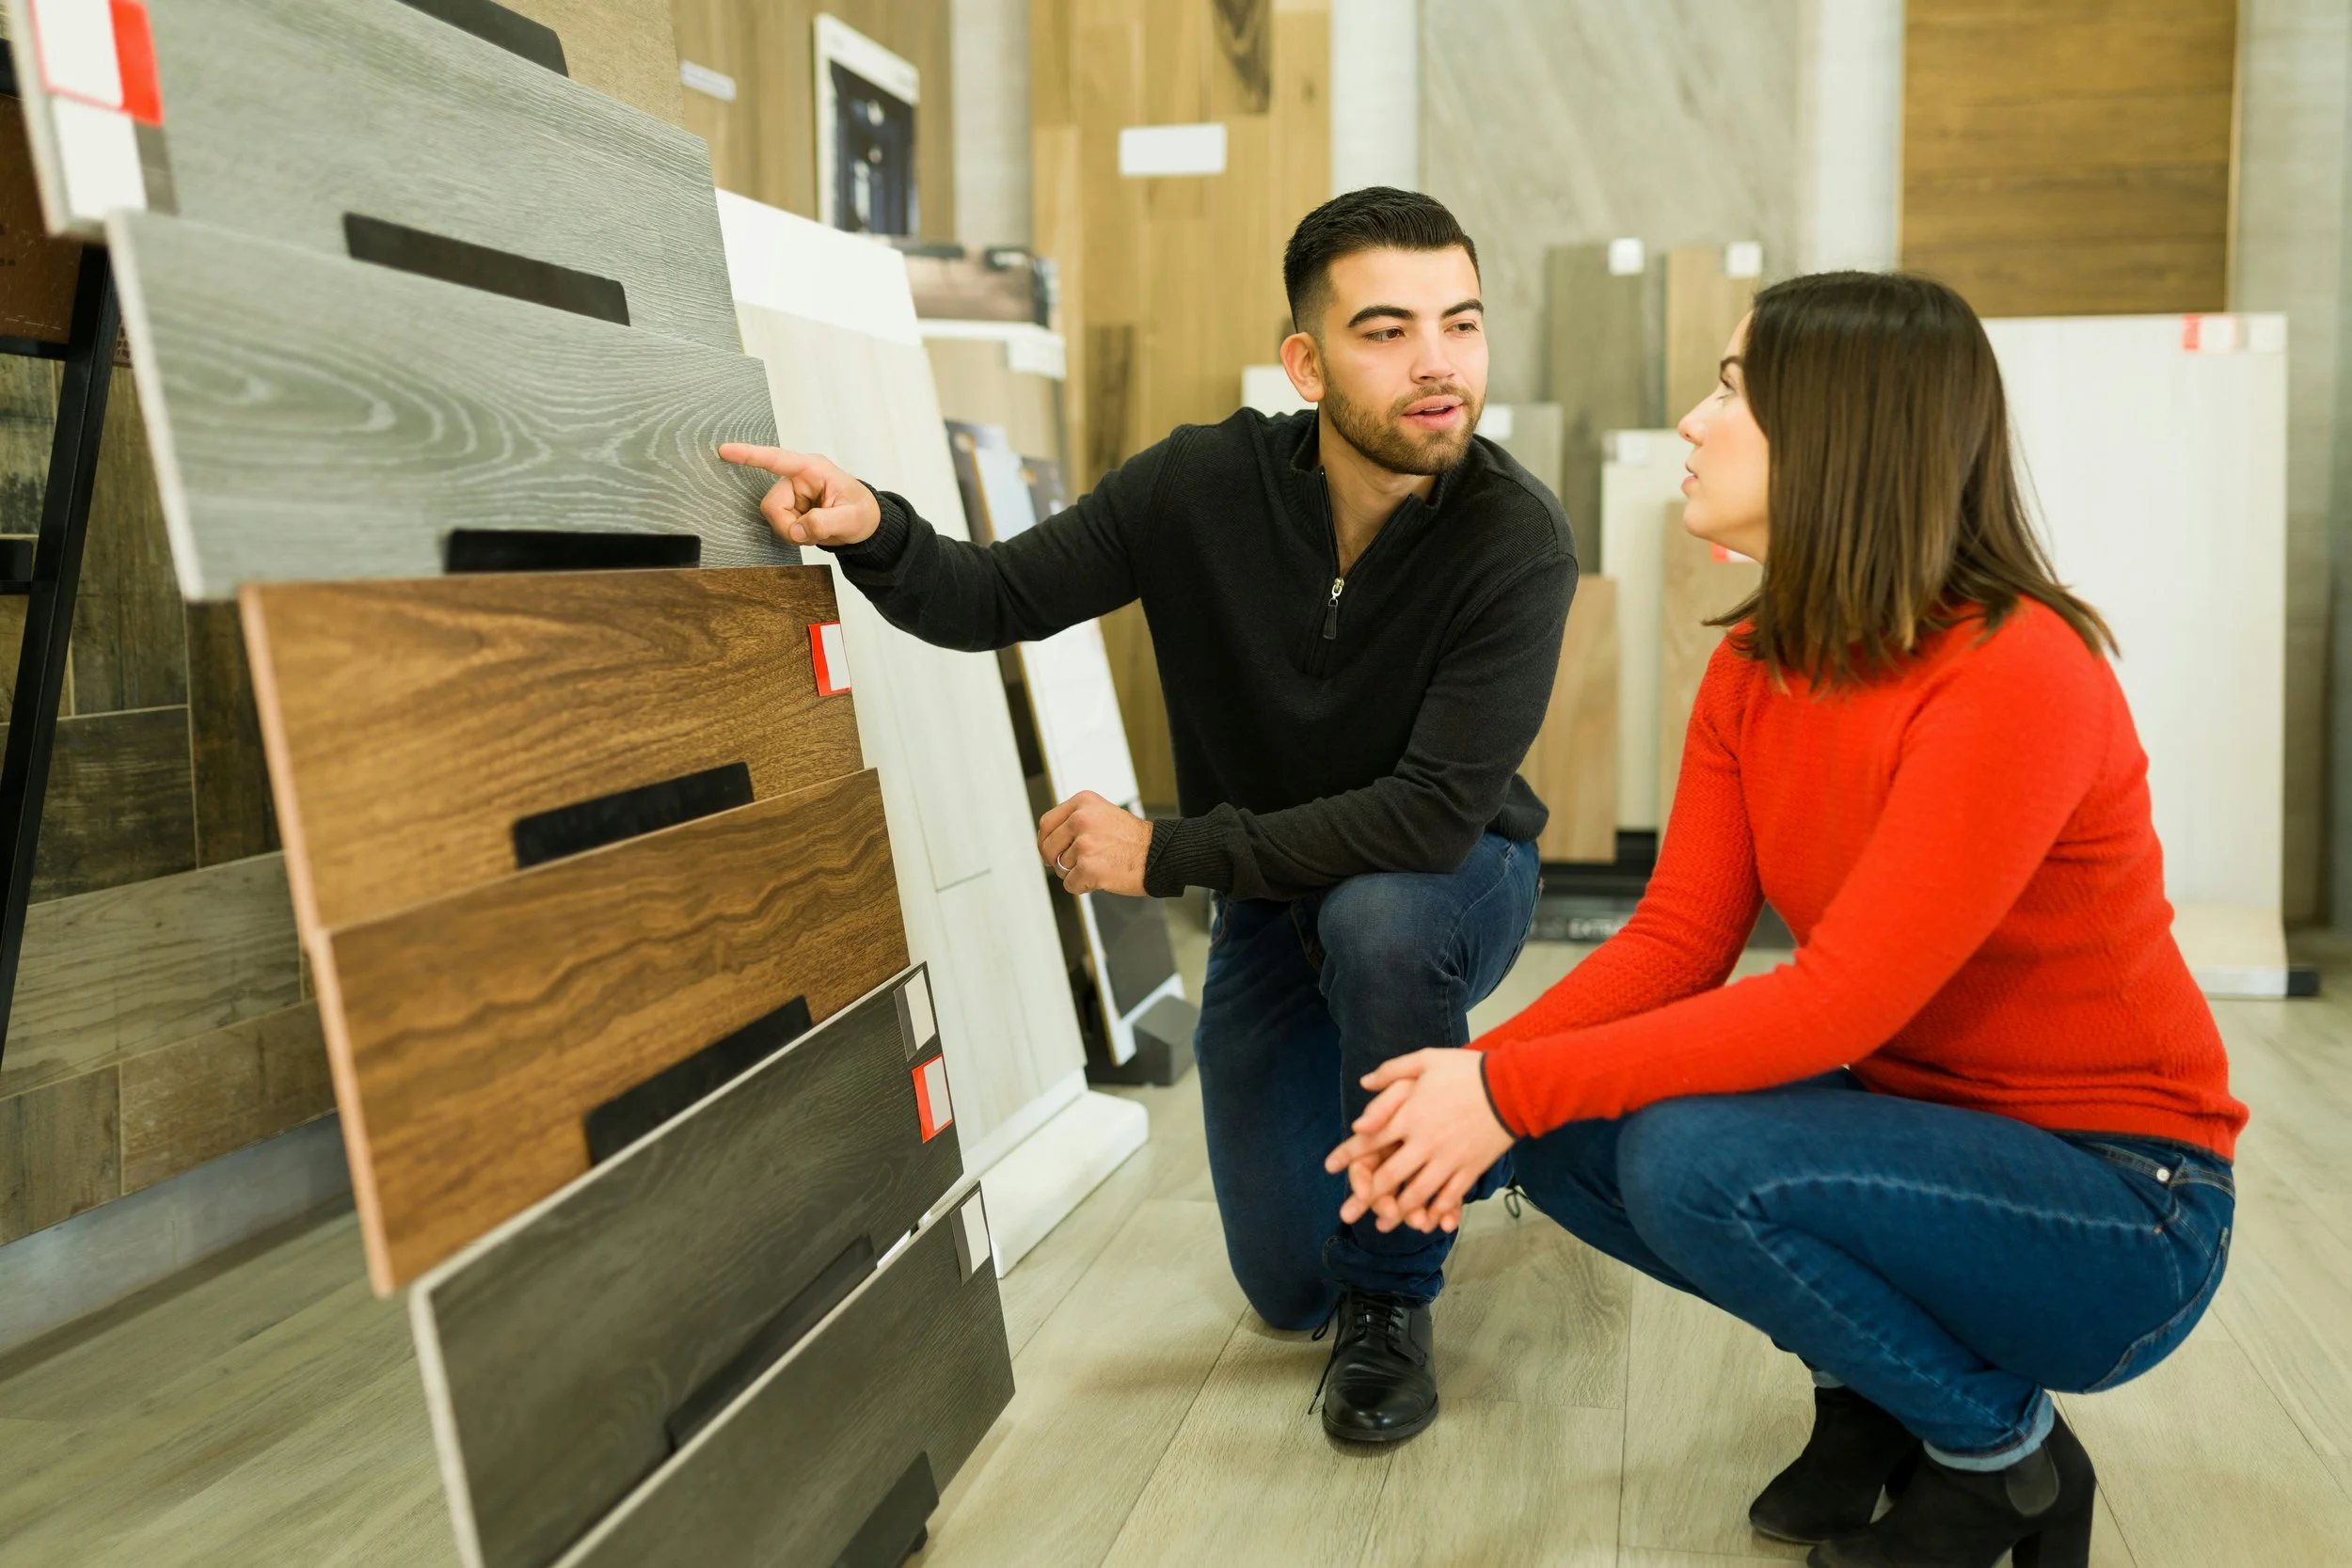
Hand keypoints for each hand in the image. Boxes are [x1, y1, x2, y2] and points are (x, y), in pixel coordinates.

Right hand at [718, 444, 881, 548]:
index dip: (750, 455)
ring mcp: (792, 492)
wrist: (866, 523)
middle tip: (814, 533)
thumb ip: (825, 523)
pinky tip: (811, 529)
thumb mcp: (851, 519)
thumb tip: (798, 530)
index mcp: (812, 469)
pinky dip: (795, 533)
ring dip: (794, 531)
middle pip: (772, 505)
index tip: (725, 450)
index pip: (777, 459)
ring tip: (817, 529)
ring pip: (774, 517)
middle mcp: (798, 478)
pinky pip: (779, 524)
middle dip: (790, 526)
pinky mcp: (790, 505)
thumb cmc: (862, 512)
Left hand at [1037, 792, 1150, 896]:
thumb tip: (1048, 840)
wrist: (1158, 854)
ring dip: (1075, 873)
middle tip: (1074, 865)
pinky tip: (1101, 877)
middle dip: (1057, 861)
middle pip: (1048, 847)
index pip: (1047, 823)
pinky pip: (1070, 884)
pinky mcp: (1088, 867)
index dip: (1045, 842)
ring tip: (1100, 866)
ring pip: (1060, 868)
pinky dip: (1083, 886)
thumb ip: (1075, 821)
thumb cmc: (1133, 839)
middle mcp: (1081, 819)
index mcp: (1083, 803)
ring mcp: (1084, 844)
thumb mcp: (1101, 814)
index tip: (1050, 851)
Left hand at [1324, 1050, 1513, 1234]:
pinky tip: (1426, 1222)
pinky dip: (1436, 1211)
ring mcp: (1448, 1158)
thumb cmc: (1467, 1071)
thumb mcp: (1426, 1059)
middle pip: (1389, 1174)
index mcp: (1410, 1114)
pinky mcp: (1470, 1168)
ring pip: (1417, 1192)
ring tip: (1382, 1224)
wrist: (1513, 1086)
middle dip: (1366, 1196)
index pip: (1371, 1139)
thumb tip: (1364, 1083)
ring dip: (1397, 1211)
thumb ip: (1392, 1071)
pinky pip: (1449, 1196)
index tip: (1330, 1167)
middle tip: (1347, 1212)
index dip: (1349, 1153)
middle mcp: (1424, 1141)